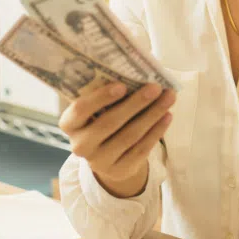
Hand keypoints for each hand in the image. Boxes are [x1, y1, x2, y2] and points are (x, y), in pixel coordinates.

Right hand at [59, 82, 174, 197]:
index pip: (81, 110)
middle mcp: (80, 145)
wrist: (107, 157)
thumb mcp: (96, 109)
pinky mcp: (120, 170)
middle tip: (155, 88)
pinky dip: (156, 131)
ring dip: (152, 114)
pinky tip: (167, 116)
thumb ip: (107, 93)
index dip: (101, 98)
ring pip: (129, 135)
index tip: (122, 86)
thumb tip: (135, 68)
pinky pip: (141, 149)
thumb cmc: (102, 120)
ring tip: (168, 98)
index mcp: (69, 124)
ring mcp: (99, 161)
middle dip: (135, 103)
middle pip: (109, 122)